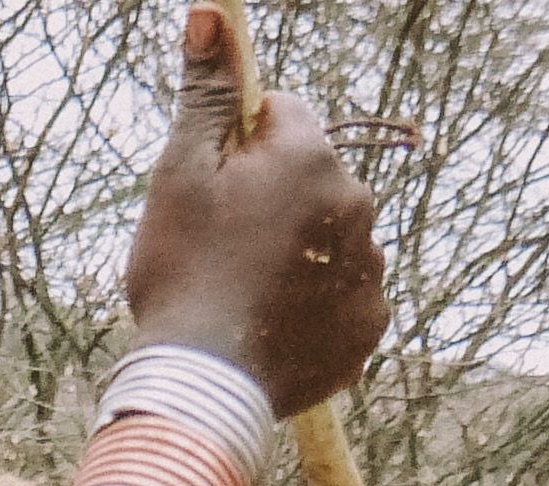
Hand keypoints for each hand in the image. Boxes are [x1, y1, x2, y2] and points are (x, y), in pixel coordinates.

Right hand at [124, 5, 388, 421]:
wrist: (202, 386)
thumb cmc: (182, 275)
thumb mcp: (179, 175)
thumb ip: (208, 92)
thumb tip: (213, 12)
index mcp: (310, 155)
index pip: (286, 118)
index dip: (243, 150)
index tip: (216, 191)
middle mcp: (356, 201)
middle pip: (315, 180)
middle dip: (277, 204)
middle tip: (226, 256)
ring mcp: (368, 267)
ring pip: (334, 240)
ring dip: (302, 257)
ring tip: (250, 299)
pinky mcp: (370, 325)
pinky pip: (347, 300)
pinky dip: (318, 311)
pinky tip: (276, 329)